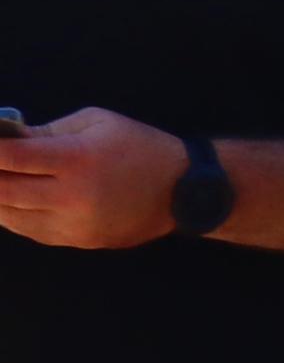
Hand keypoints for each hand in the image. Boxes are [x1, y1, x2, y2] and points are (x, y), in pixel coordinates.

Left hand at [0, 107, 188, 249]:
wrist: (186, 191)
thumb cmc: (141, 147)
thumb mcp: (96, 122)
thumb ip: (47, 131)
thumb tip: (8, 140)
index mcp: (76, 158)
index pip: (10, 157)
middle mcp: (71, 196)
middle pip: (2, 191)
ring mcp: (74, 223)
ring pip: (11, 216)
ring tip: (2, 184)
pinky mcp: (79, 240)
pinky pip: (31, 231)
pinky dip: (13, 216)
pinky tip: (12, 202)